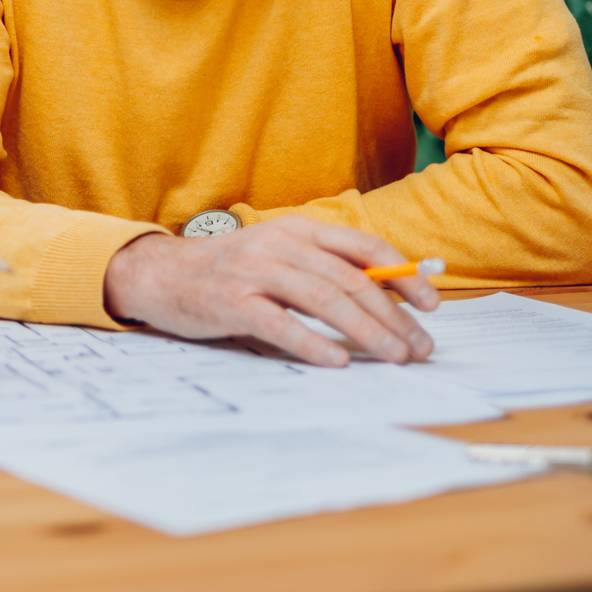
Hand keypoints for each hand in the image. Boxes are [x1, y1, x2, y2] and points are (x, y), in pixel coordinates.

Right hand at [102, 215, 439, 366]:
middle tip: (420, 346)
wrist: (160, 274)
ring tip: (393, 355)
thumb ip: (322, 268)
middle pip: (349, 279)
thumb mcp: (278, 256)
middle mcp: (278, 245)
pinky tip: (337, 361)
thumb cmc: (229, 271)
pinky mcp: (230, 302)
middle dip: (393, 315)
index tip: (430, 305)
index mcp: (297, 230)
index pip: (363, 247)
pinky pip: (279, 324)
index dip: (403, 275)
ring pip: (323, 300)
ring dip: (365, 330)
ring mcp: (253, 272)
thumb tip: (387, 297)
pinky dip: (311, 343)